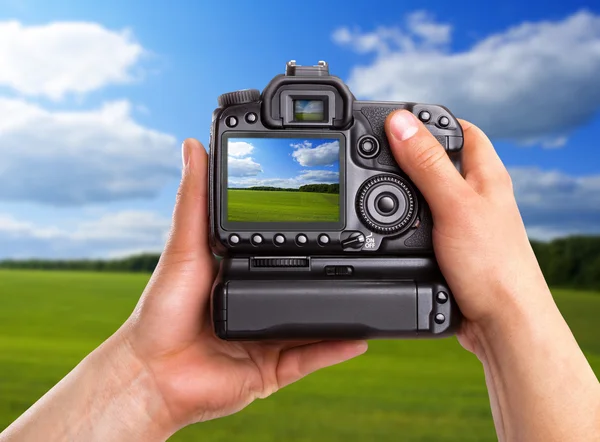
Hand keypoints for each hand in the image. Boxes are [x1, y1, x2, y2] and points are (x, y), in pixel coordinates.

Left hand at [114, 139, 366, 433]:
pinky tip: (362, 337)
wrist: (154, 375)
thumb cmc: (161, 313)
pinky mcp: (275, 368)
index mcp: (241, 274)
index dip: (300, 234)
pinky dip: (337, 347)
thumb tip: (193, 146)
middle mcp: (259, 303)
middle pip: (302, 286)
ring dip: (341, 310)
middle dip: (330, 273)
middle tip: (360, 252)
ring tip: (372, 290)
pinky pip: (313, 357)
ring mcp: (270, 337)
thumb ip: (196, 201)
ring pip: (315, 322)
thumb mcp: (184, 248)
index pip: (278, 250)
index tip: (324, 211)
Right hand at [384, 110, 599, 440]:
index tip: (398, 119)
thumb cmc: (493, 265)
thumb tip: (400, 123)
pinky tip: (390, 225)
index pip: (461, 130)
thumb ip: (426, 164)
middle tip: (378, 151)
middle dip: (410, 153)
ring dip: (405, 188)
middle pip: (441, 160)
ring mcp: (465, 222)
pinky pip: (425, 222)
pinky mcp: (452, 248)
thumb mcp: (453, 205)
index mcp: (487, 175)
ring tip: (376, 184)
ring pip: (429, 193)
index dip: (431, 120)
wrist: (501, 322)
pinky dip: (406, 219)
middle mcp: (478, 195)